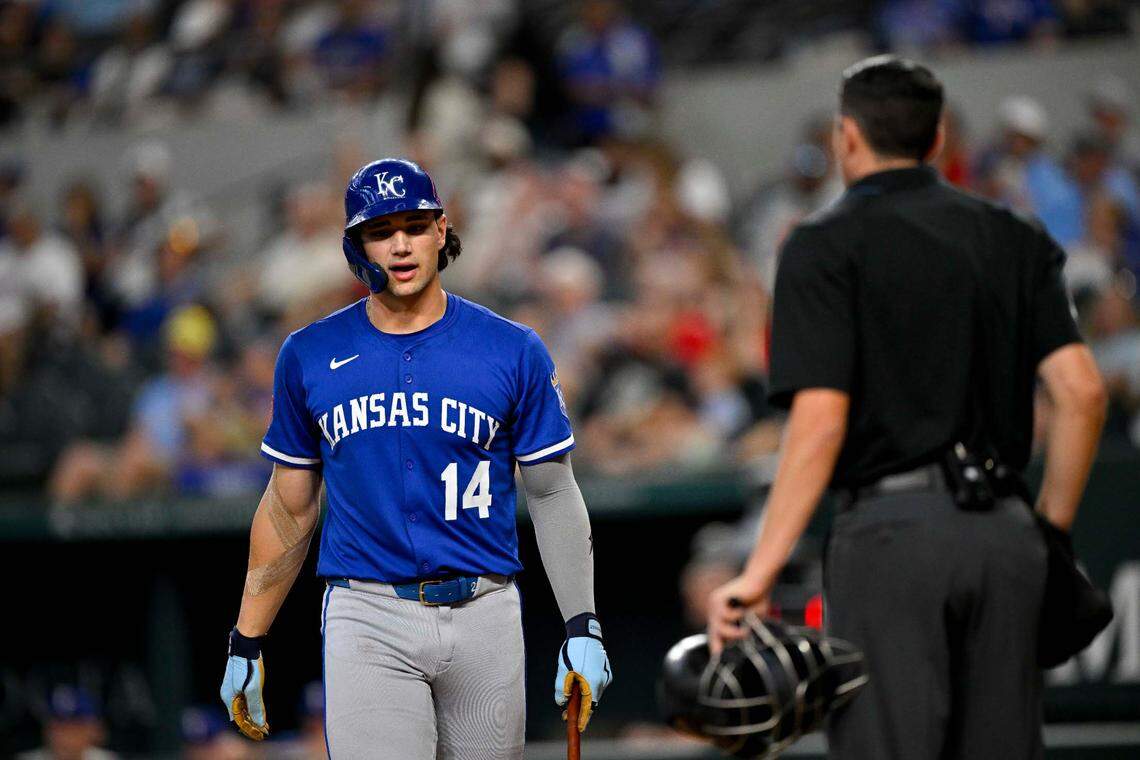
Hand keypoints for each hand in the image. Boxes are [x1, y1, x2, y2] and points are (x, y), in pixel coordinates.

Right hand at [219, 628, 268, 739]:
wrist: (246, 644)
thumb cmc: (248, 665)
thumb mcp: (253, 688)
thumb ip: (255, 706)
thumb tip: (260, 722)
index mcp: (228, 698)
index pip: (238, 719)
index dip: (250, 727)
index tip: (262, 732)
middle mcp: (228, 694)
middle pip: (240, 713)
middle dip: (252, 722)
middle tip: (266, 728)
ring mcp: (232, 688)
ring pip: (242, 705)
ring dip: (252, 714)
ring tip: (264, 722)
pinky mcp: (237, 682)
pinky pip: (243, 698)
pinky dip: (251, 705)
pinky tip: (258, 708)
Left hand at [554, 613, 612, 731]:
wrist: (586, 632)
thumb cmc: (573, 651)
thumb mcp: (562, 671)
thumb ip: (562, 689)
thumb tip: (562, 703)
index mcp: (592, 683)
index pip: (589, 708)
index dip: (583, 720)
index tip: (579, 728)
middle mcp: (602, 681)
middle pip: (591, 702)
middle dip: (579, 709)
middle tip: (565, 714)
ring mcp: (606, 676)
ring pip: (593, 693)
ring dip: (582, 697)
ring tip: (568, 696)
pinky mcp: (605, 671)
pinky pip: (595, 684)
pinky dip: (587, 688)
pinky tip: (577, 682)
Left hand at [707, 573, 772, 656]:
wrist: (759, 581)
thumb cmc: (758, 599)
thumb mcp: (752, 619)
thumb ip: (746, 630)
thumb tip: (744, 647)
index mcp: (720, 616)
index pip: (715, 636)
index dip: (718, 648)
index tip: (721, 661)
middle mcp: (714, 611)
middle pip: (714, 635)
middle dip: (722, 645)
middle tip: (735, 654)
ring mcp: (714, 605)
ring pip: (719, 628)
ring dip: (734, 633)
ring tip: (746, 632)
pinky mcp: (719, 599)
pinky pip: (726, 616)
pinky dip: (737, 617)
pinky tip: (745, 612)